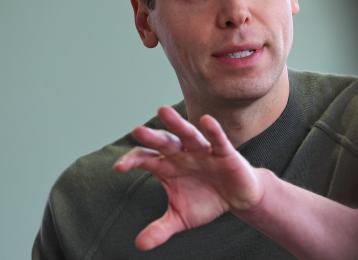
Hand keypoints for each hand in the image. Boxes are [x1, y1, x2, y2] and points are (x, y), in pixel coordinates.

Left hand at [113, 107, 263, 250]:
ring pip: (188, 135)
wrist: (238, 199)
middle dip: (152, 137)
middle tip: (138, 131)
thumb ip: (160, 229)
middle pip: (165, 143)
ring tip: (163, 111)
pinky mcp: (224, 153)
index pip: (146, 159)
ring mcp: (203, 152)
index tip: (119, 168)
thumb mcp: (181, 218)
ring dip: (177, 124)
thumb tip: (139, 245)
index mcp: (168, 167)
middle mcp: (183, 155)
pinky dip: (213, 131)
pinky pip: (217, 140)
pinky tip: (206, 121)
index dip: (133, 160)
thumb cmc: (206, 201)